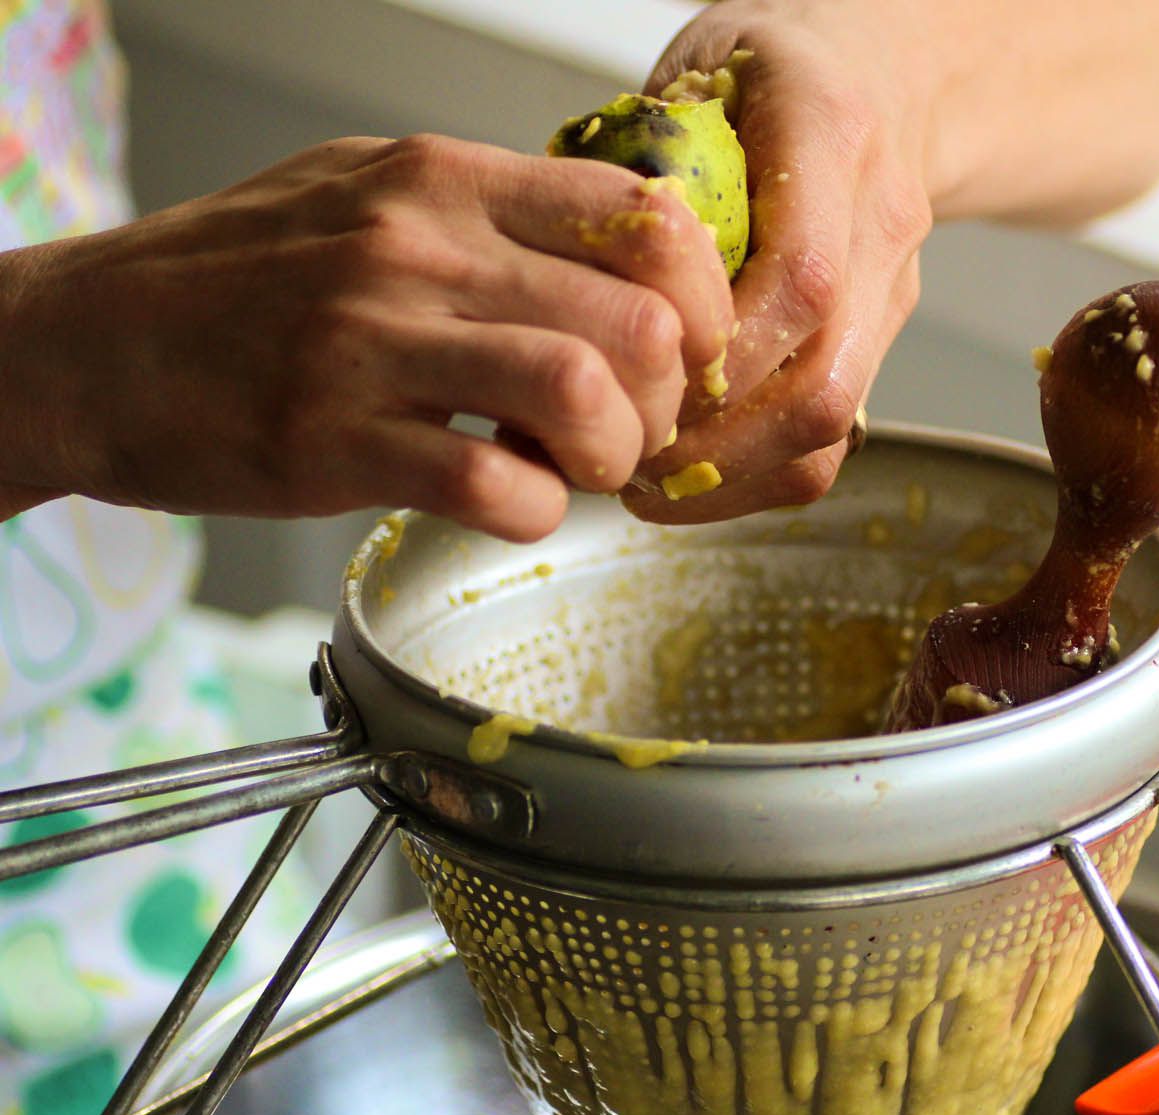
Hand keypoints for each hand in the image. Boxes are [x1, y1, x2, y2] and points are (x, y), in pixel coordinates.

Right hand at [0, 134, 734, 539]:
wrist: (84, 340)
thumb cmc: (236, 276)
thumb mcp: (365, 196)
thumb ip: (488, 220)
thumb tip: (614, 261)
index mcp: (444, 180)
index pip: (645, 213)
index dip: (700, 299)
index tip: (683, 353)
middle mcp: (419, 247)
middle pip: (640, 319)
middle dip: (667, 400)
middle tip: (632, 431)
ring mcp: (373, 343)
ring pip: (581, 393)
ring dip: (610, 456)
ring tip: (576, 470)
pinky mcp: (332, 442)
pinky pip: (493, 487)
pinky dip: (534, 514)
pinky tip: (511, 507)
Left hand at [624, 6, 932, 523]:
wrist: (870, 71)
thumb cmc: (755, 74)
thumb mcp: (674, 86)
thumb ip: (630, 179)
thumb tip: (552, 302)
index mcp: (829, 132)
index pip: (798, 280)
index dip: (716, 356)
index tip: (634, 381)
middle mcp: (879, 220)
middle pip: (822, 385)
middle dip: (712, 443)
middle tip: (622, 455)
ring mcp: (893, 287)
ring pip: (833, 427)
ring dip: (732, 471)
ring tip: (646, 474)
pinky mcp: (882, 337)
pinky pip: (831, 439)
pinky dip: (755, 472)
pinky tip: (691, 470)